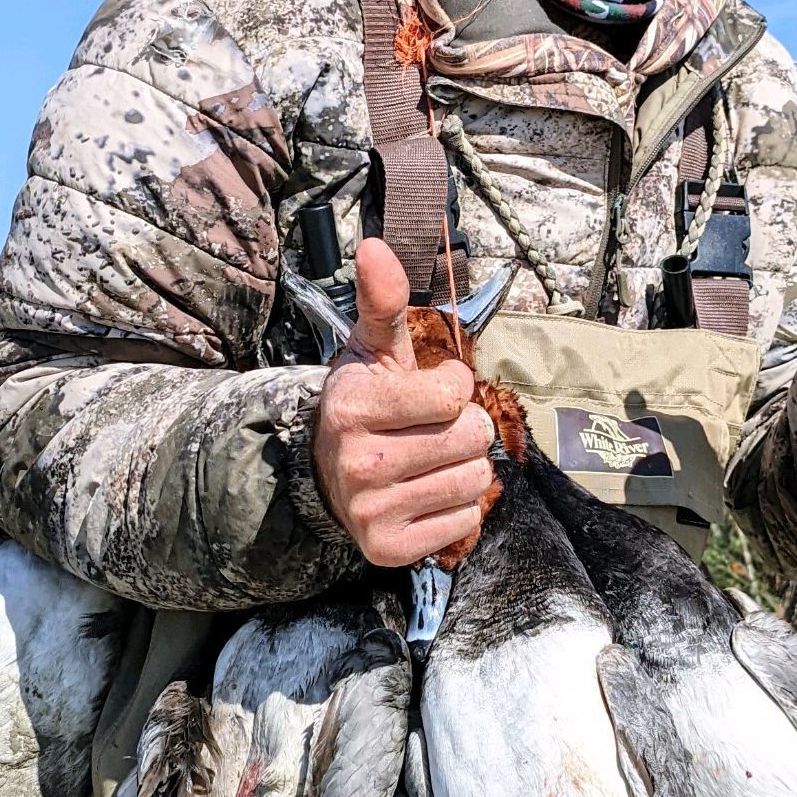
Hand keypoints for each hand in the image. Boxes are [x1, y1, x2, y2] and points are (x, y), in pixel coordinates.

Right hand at [312, 239, 495, 566]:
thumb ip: (382, 301)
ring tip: (432, 460)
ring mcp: (371, 511)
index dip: (452, 387)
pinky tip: (426, 494)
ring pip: (473, 481)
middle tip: (433, 430)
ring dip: (464, 467)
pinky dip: (457, 508)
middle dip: (464, 428)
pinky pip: (464, 522)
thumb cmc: (363, 404)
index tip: (431, 390)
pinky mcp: (387, 549)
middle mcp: (358, 463)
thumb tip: (376, 246)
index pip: (452, 394)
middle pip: (470, 439)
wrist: (323, 474)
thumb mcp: (371, 350)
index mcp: (353, 408)